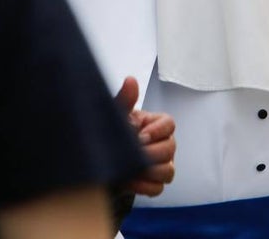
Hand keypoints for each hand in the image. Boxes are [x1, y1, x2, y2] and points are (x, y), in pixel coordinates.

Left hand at [115, 77, 175, 197]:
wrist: (97, 161)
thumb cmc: (111, 133)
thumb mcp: (114, 116)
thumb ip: (124, 100)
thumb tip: (131, 80)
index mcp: (155, 125)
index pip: (170, 124)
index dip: (157, 131)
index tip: (140, 136)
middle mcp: (162, 144)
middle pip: (171, 149)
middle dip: (152, 152)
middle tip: (134, 153)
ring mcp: (161, 165)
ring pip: (168, 171)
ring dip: (150, 170)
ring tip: (132, 167)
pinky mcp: (153, 183)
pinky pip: (158, 188)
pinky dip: (144, 186)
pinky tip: (130, 180)